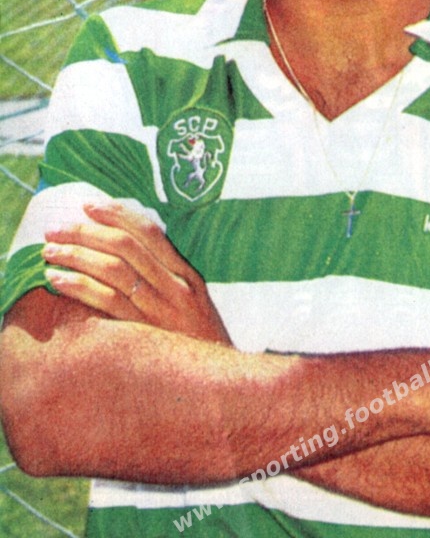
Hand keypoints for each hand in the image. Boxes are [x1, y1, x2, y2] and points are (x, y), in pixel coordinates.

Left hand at [42, 201, 231, 345]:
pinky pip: (108, 304)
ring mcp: (160, 312)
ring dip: (77, 256)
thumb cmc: (198, 344)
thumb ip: (166, 278)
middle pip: (126, 247)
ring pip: (114, 271)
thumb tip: (126, 251)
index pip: (150, 232)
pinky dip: (80, 288)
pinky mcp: (144, 336)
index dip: (118, 214)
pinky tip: (59, 281)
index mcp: (186, 276)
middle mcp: (175, 288)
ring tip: (51, 253)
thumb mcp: (192, 304)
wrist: (217, 384)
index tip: (89, 206)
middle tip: (56, 229)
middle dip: (87, 232)